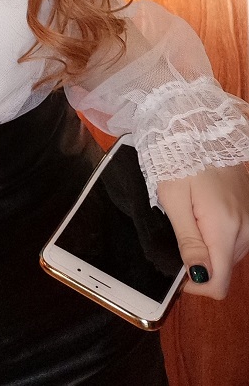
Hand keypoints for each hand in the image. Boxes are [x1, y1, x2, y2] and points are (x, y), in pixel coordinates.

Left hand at [157, 163, 248, 299]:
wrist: (200, 129)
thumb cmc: (180, 160)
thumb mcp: (174, 200)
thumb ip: (188, 241)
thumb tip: (199, 277)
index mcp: (225, 228)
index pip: (219, 282)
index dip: (196, 286)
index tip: (177, 275)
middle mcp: (245, 229)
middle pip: (224, 270)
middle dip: (200, 265)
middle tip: (177, 240)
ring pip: (230, 255)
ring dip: (209, 250)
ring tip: (189, 222)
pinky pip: (236, 238)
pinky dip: (218, 237)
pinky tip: (202, 217)